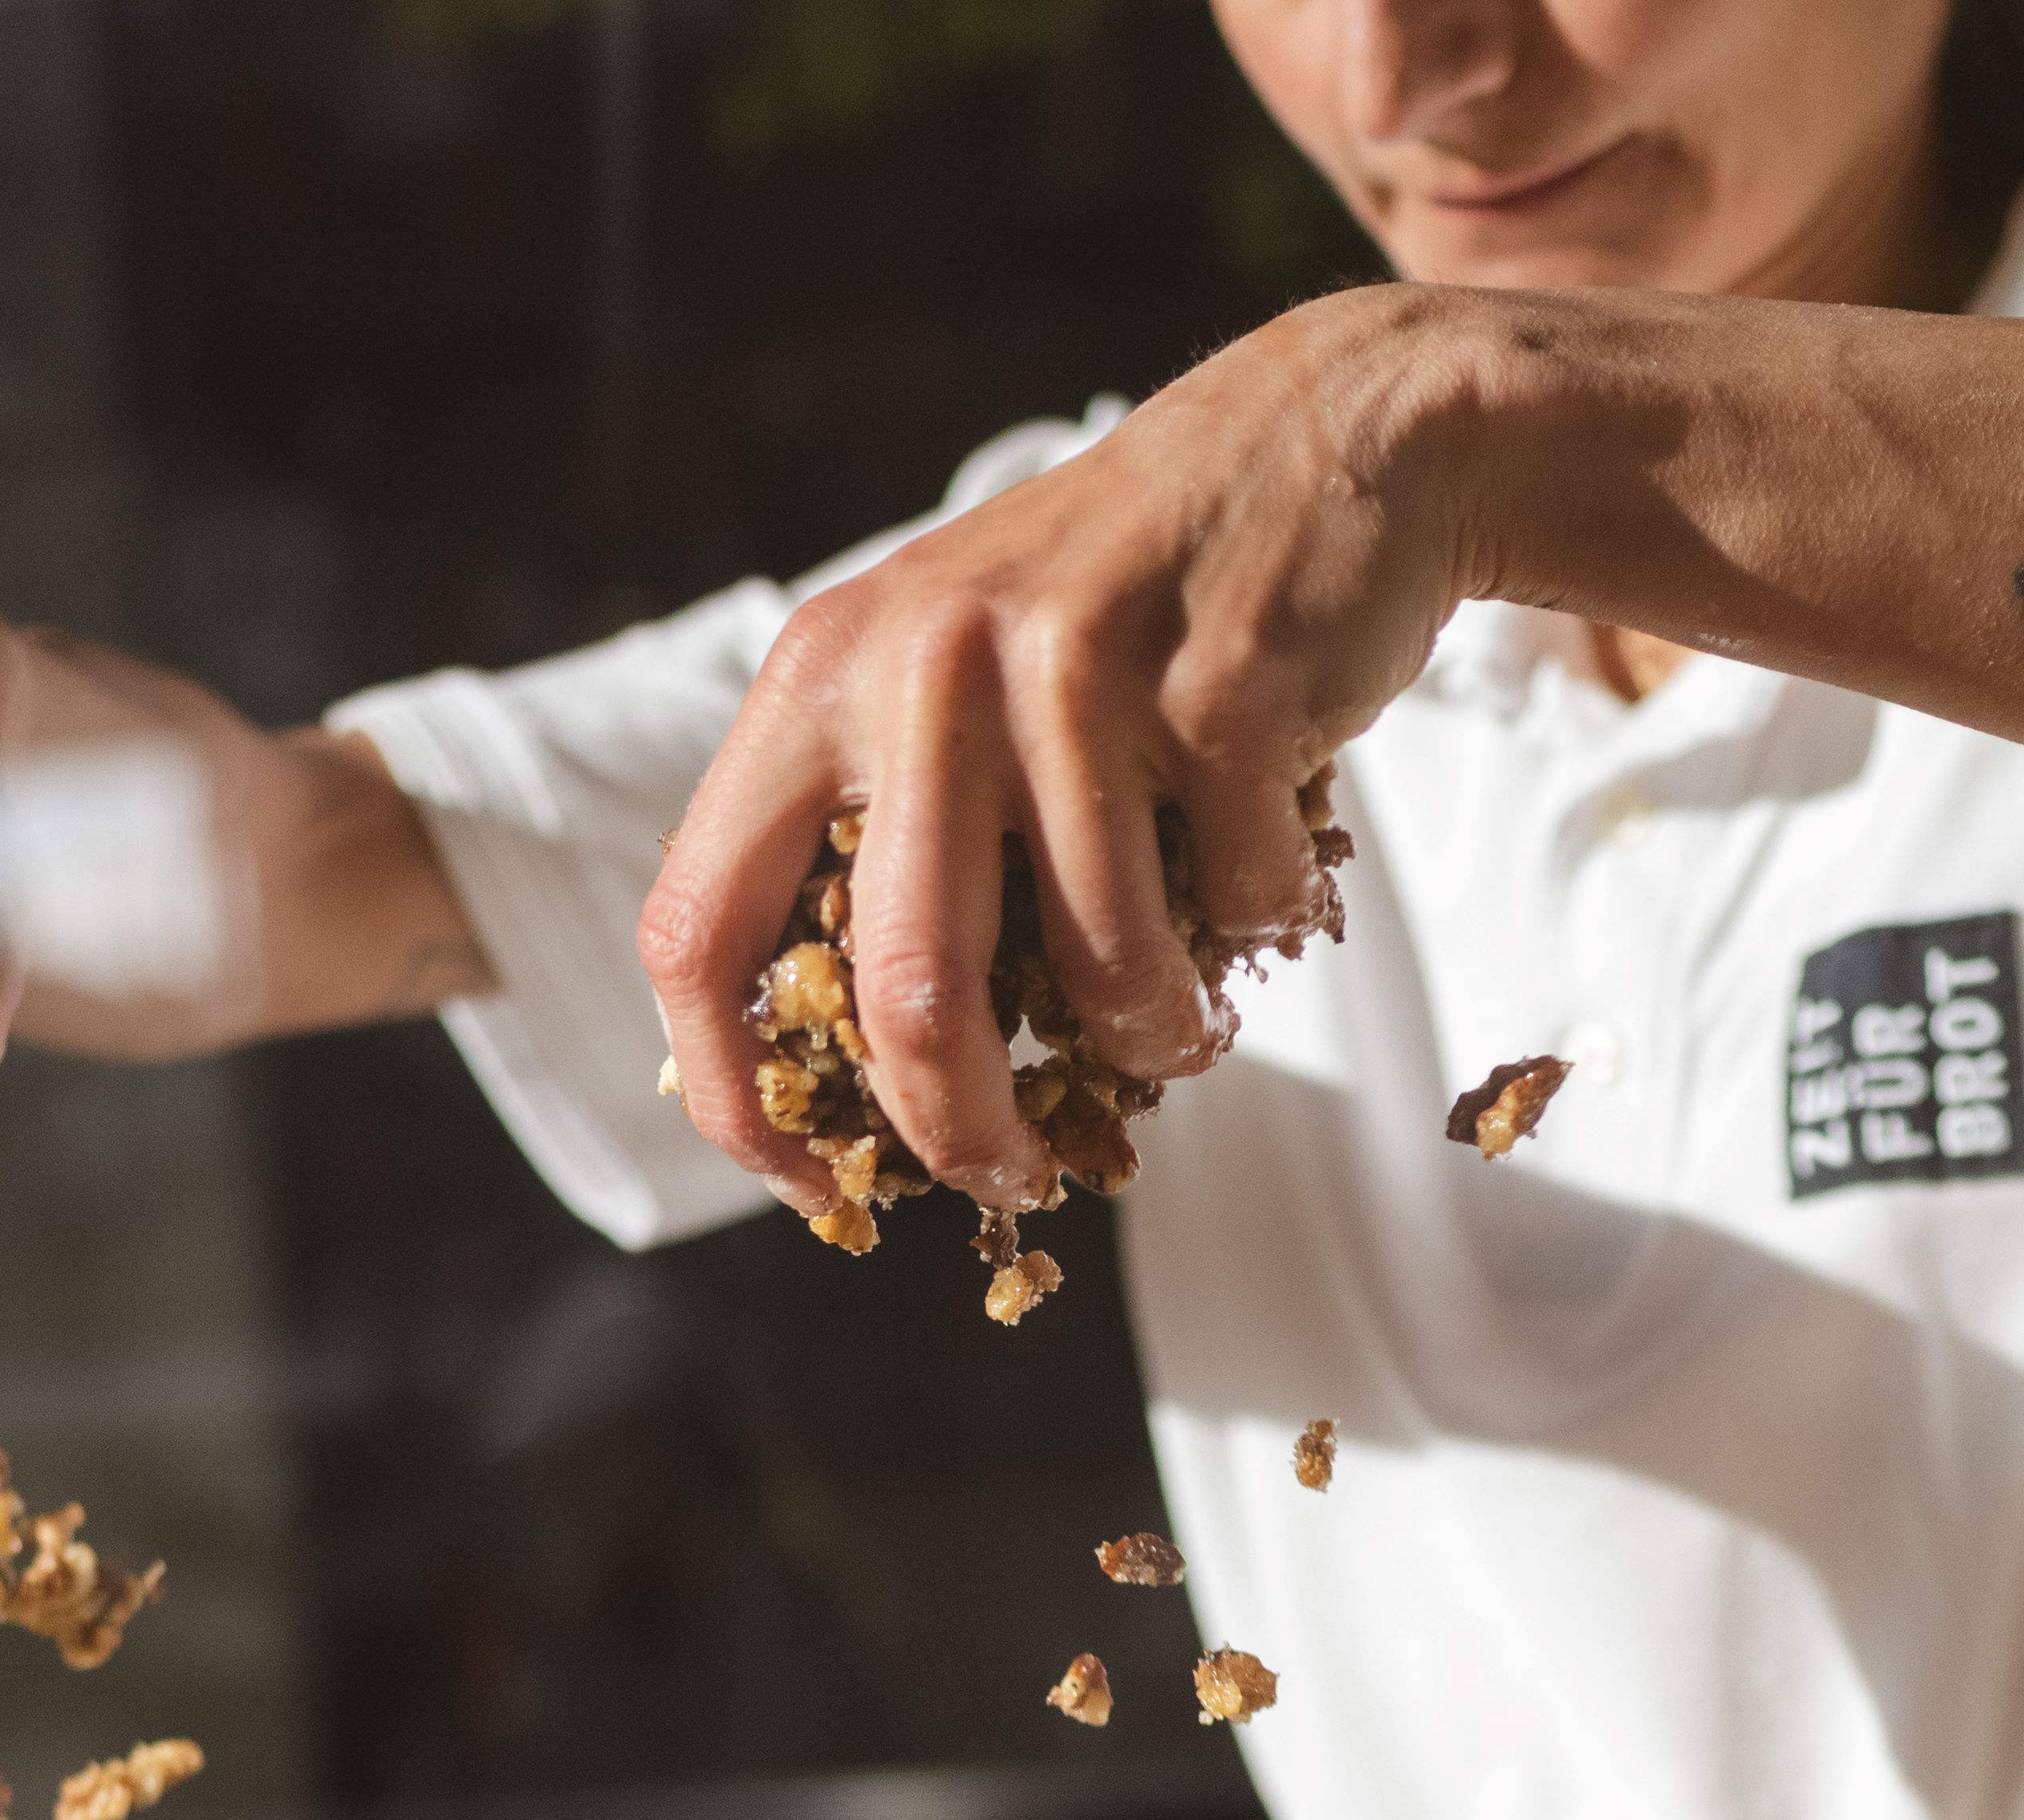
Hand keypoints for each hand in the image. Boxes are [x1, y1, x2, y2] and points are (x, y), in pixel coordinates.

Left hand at [638, 292, 1482, 1222]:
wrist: (1325, 433)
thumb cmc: (1118, 613)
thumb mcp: (939, 684)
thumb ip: (868, 842)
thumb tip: (821, 1096)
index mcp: (817, 678)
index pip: (698, 929)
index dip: (733, 1097)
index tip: (808, 1183)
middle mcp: (924, 663)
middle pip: (904, 997)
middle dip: (964, 1131)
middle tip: (1010, 1177)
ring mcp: (1075, 668)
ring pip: (1099, 974)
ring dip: (1155, 1041)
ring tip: (1180, 1023)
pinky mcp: (1224, 686)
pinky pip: (1233, 907)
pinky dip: (1260, 926)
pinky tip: (1266, 867)